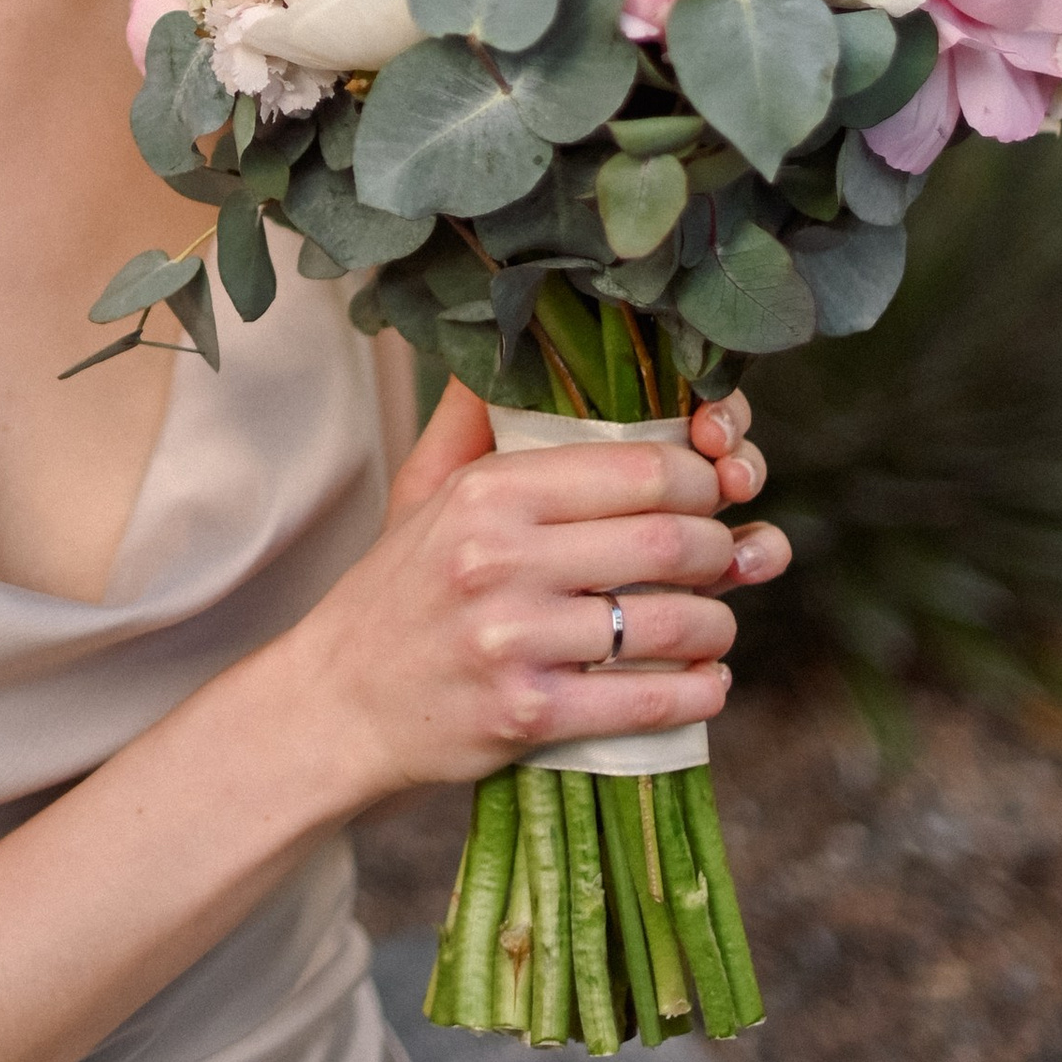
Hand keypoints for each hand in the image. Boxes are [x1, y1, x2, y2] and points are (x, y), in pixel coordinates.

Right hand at [294, 379, 791, 807]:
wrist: (341, 702)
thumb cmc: (396, 592)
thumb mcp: (425, 491)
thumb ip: (475, 419)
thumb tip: (520, 346)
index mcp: (487, 493)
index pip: (640, 469)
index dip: (701, 479)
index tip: (707, 492)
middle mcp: (499, 559)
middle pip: (671, 541)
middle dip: (719, 551)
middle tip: (720, 559)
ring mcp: (514, 641)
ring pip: (675, 623)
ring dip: (718, 624)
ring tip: (712, 621)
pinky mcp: (531, 715)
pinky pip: (652, 700)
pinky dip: (700, 692)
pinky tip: (705, 680)